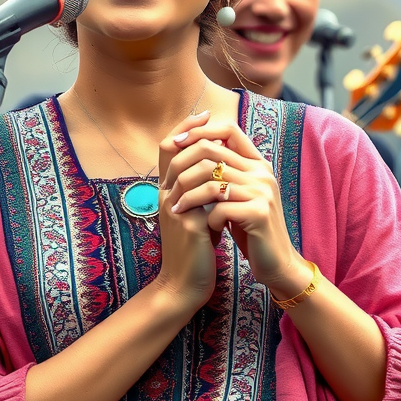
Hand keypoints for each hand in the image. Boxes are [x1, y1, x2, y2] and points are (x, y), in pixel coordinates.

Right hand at [153, 111, 218, 311]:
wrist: (185, 285)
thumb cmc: (195, 251)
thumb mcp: (198, 213)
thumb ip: (202, 191)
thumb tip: (220, 165)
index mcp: (167, 191)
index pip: (168, 148)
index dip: (184, 128)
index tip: (206, 115)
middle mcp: (165, 195)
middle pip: (172, 149)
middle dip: (196, 131)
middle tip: (217, 119)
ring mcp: (174, 208)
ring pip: (186, 166)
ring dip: (209, 151)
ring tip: (229, 142)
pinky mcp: (188, 223)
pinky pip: (202, 191)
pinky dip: (219, 179)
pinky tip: (235, 173)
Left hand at [162, 117, 307, 296]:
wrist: (277, 262)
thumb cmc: (251, 229)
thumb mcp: (240, 195)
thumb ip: (227, 173)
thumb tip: (196, 146)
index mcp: (257, 163)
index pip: (228, 129)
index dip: (199, 131)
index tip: (177, 143)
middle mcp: (262, 172)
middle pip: (212, 151)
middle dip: (183, 168)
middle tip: (168, 184)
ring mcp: (263, 191)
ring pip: (211, 182)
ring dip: (189, 197)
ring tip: (178, 209)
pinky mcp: (259, 213)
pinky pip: (220, 209)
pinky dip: (209, 219)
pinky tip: (209, 228)